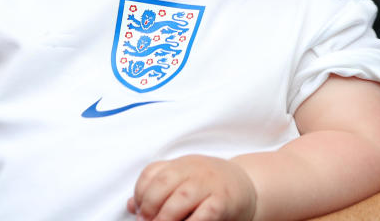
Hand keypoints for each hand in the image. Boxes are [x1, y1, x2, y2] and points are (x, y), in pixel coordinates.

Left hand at [129, 154, 256, 220]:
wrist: (247, 186)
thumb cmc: (209, 186)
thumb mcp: (183, 180)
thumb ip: (158, 189)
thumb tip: (131, 205)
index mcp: (180, 164)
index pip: (152, 172)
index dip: (140, 192)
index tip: (138, 210)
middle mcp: (194, 169)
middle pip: (163, 183)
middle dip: (150, 206)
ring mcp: (209, 184)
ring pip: (181, 198)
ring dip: (166, 217)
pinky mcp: (223, 202)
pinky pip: (204, 214)